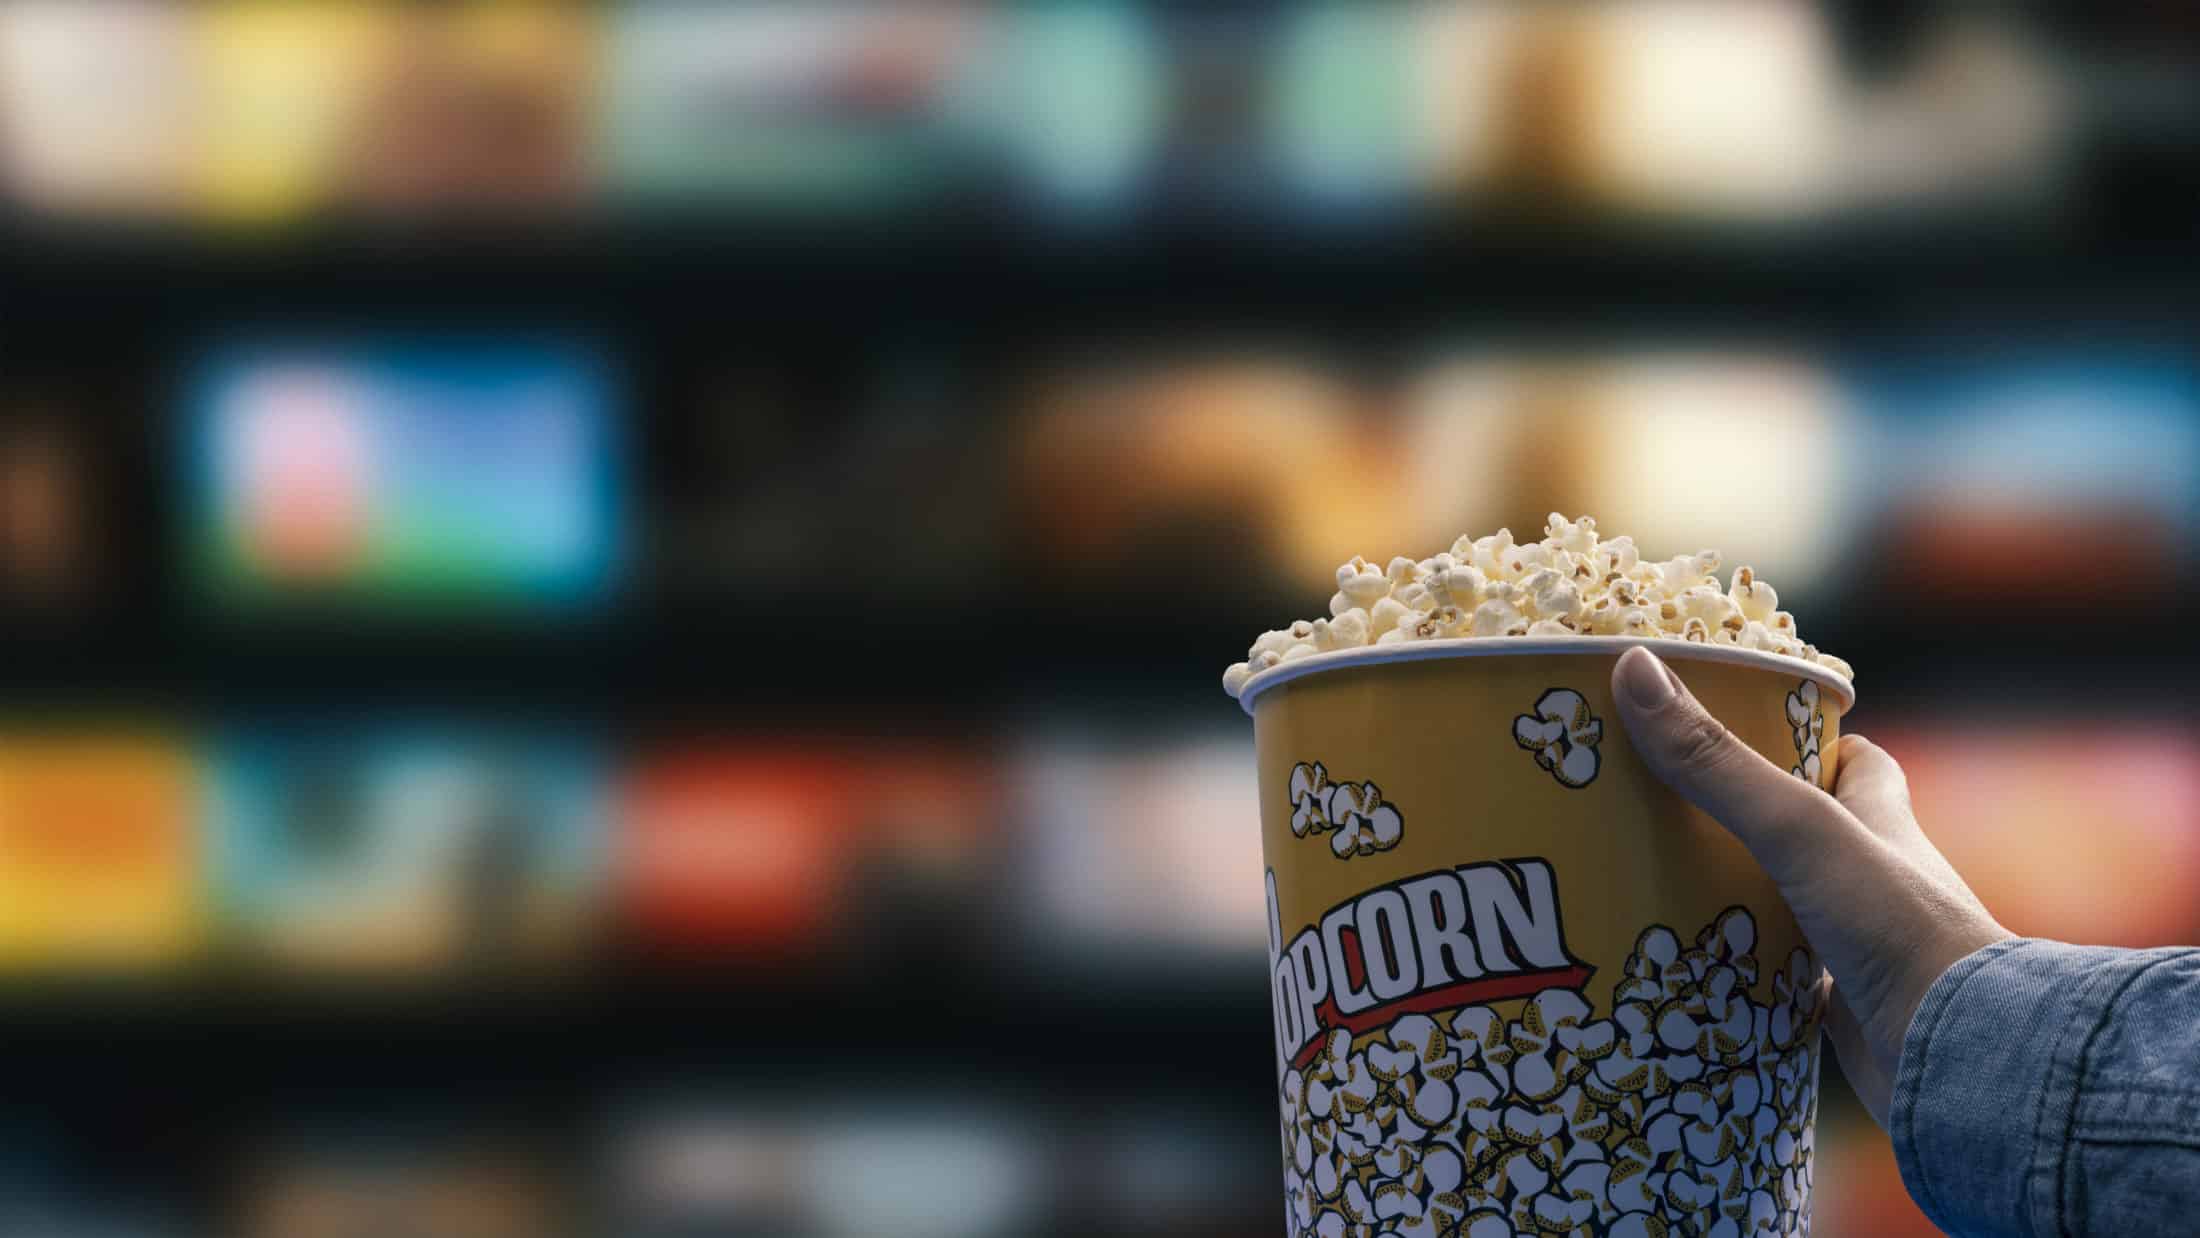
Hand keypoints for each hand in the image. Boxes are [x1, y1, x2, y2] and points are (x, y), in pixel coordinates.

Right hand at [1609, 646, 2010, 1125]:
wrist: (1958, 1059)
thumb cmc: (1899, 928)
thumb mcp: (1799, 829)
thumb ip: (1718, 762)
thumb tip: (1635, 670)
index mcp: (1882, 821)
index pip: (1858, 761)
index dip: (1811, 742)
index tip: (1747, 730)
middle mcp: (1874, 877)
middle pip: (1807, 833)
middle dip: (1745, 822)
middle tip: (1667, 807)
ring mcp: (1857, 943)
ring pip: (1783, 906)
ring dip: (1730, 898)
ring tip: (1650, 881)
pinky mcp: (1838, 1005)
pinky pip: (1773, 977)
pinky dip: (1733, 971)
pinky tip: (1680, 968)